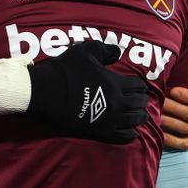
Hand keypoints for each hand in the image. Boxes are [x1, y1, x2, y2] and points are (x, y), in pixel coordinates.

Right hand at [27, 41, 148, 143]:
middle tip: (139, 100)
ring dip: (139, 116)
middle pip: (140, 104)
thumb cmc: (65, 70)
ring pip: (135, 121)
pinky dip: (131, 134)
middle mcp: (117, 103)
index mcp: (115, 83)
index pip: (138, 86)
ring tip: (138, 115)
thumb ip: (105, 50)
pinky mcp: (100, 132)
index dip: (139, 85)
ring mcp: (110, 120)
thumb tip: (118, 52)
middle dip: (141, 100)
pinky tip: (131, 131)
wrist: (46, 92)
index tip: (137, 86)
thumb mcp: (85, 51)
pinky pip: (124, 137)